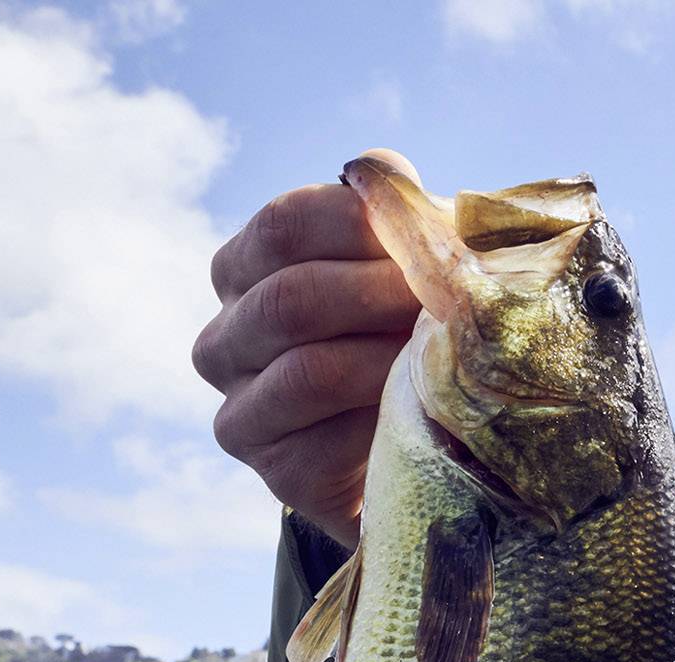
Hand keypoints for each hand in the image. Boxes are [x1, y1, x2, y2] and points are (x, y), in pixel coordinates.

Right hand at [193, 153, 422, 547]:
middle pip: (290, 297)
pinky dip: (384, 421)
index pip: (284, 224)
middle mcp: (224, 338)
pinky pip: (328, 442)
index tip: (431, 234)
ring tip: (447, 354)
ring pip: (307, 371)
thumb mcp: (405, 269)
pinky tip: (425, 412)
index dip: (360, 224)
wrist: (419, 451)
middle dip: (380, 295)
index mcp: (243, 270)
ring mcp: (241, 409)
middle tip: (451, 300)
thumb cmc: (407, 337)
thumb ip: (397, 220)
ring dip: (388, 360)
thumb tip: (391, 176)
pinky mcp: (276, 472)